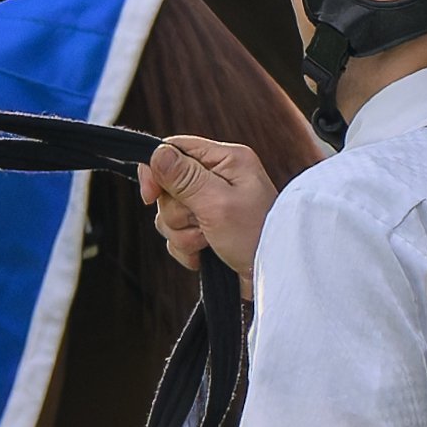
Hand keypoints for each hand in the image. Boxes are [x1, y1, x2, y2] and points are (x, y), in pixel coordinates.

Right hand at [140, 133, 273, 281]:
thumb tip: (157, 153)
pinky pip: (177, 235)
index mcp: (226, 160)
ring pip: (169, 214)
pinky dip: (187, 248)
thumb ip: (185, 178)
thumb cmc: (257, 236)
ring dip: (183, 233)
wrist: (276, 277)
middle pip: (168, 186)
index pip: (175, 149)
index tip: (150, 197)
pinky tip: (205, 255)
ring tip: (208, 241)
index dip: (156, 171)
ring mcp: (212, 205)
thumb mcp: (218, 203)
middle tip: (201, 223)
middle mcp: (218, 178)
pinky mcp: (208, 229)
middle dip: (177, 212)